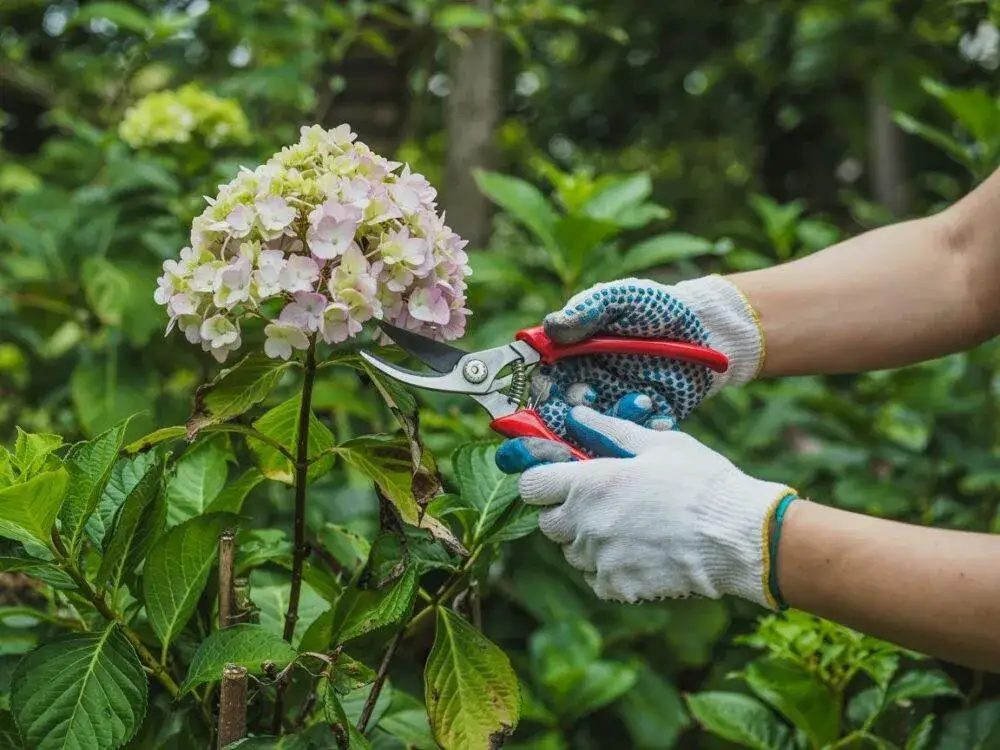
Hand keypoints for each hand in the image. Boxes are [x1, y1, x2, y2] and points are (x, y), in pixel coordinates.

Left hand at [497, 405, 796, 607]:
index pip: (531, 487)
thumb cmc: (702, 482)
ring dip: (588, 541)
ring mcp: (601, 560)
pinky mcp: (618, 587)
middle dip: (565, 512)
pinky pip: (596, 578)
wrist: (740, 537)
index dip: (543, 481)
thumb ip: (610, 431)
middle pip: (548, 524)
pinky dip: (609, 569)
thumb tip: (576, 414)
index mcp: (591, 484)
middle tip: (601, 503)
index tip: (560, 480)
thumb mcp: (659, 444)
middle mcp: (587, 524)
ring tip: (629, 527)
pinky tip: (640, 552)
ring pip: (572, 553)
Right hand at [533, 275, 763, 436]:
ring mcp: (616, 407)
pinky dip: (644, 429)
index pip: (539, 384)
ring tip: (640, 399)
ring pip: (598, 432)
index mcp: (570, 360)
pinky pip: (637, 436)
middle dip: (567, 421)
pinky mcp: (645, 422)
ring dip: (613, 421)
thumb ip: (585, 311)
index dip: (536, 394)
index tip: (544, 393)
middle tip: (585, 409)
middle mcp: (588, 387)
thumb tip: (551, 327)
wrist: (705, 325)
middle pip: (560, 418)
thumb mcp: (618, 299)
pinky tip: (658, 412)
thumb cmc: (653, 306)